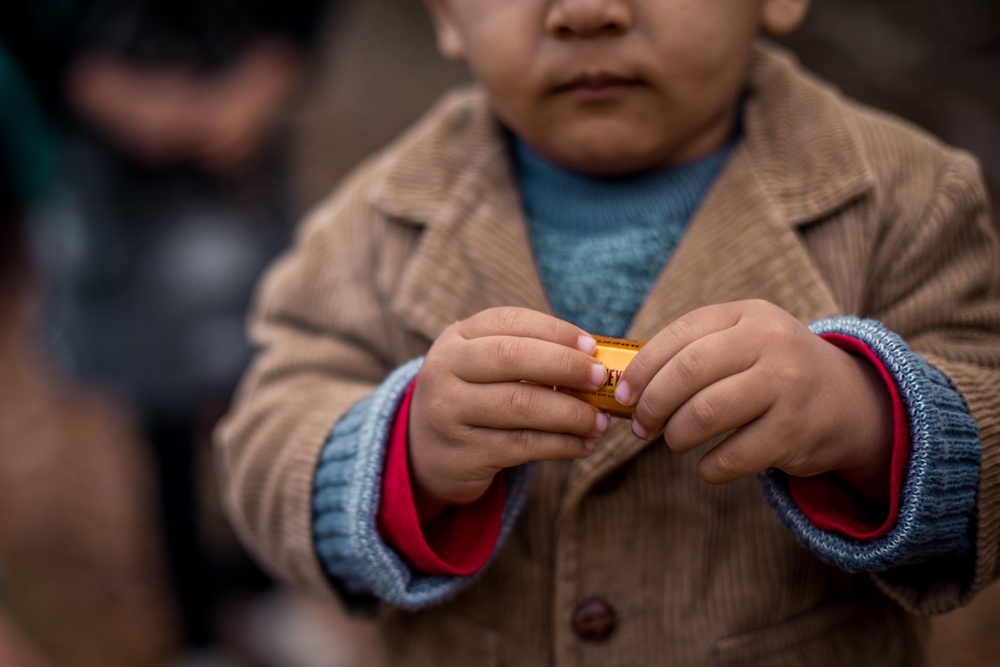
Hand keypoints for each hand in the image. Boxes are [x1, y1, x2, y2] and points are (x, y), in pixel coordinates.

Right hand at [409, 307, 609, 518]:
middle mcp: (445, 370)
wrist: (425, 451)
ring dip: (571, 414)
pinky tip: (583, 445)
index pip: (510, 321)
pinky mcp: (464, 453)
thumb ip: (526, 355)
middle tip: (601, 379)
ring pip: (521, 405)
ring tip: (599, 422)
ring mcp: (450, 412)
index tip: (592, 347)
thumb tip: (594, 360)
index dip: (555, 331)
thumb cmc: (472, 398)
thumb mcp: (482, 366)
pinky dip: (562, 445)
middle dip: (566, 366)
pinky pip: (523, 445)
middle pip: (513, 357)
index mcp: (456, 338)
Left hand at [615, 300, 892, 500]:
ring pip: (705, 413)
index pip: (681, 334)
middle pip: (689, 372)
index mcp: (748, 315)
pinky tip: (707, 466)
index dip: (644, 367)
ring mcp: (787, 386)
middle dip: (653, 403)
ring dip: (676, 435)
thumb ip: (693, 353)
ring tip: (673, 441)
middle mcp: (770, 343)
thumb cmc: (773, 372)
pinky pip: (733, 456)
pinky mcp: (795, 432)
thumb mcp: (743, 343)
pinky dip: (709, 468)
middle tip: (642, 425)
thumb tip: (627, 388)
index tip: (624, 394)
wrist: (850, 402)